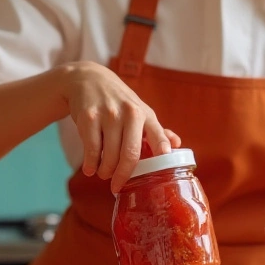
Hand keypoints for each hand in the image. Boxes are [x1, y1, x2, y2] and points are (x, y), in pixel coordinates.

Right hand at [62, 61, 181, 191]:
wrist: (87, 79)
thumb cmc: (118, 101)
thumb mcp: (139, 111)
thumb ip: (156, 130)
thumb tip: (177, 145)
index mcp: (145, 114)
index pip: (159, 136)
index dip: (161, 154)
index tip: (159, 172)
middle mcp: (129, 113)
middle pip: (130, 154)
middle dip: (123, 175)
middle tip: (117, 185)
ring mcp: (108, 114)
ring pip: (109, 155)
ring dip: (105, 171)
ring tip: (103, 173)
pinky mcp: (89, 117)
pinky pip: (91, 149)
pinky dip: (90, 164)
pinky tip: (90, 168)